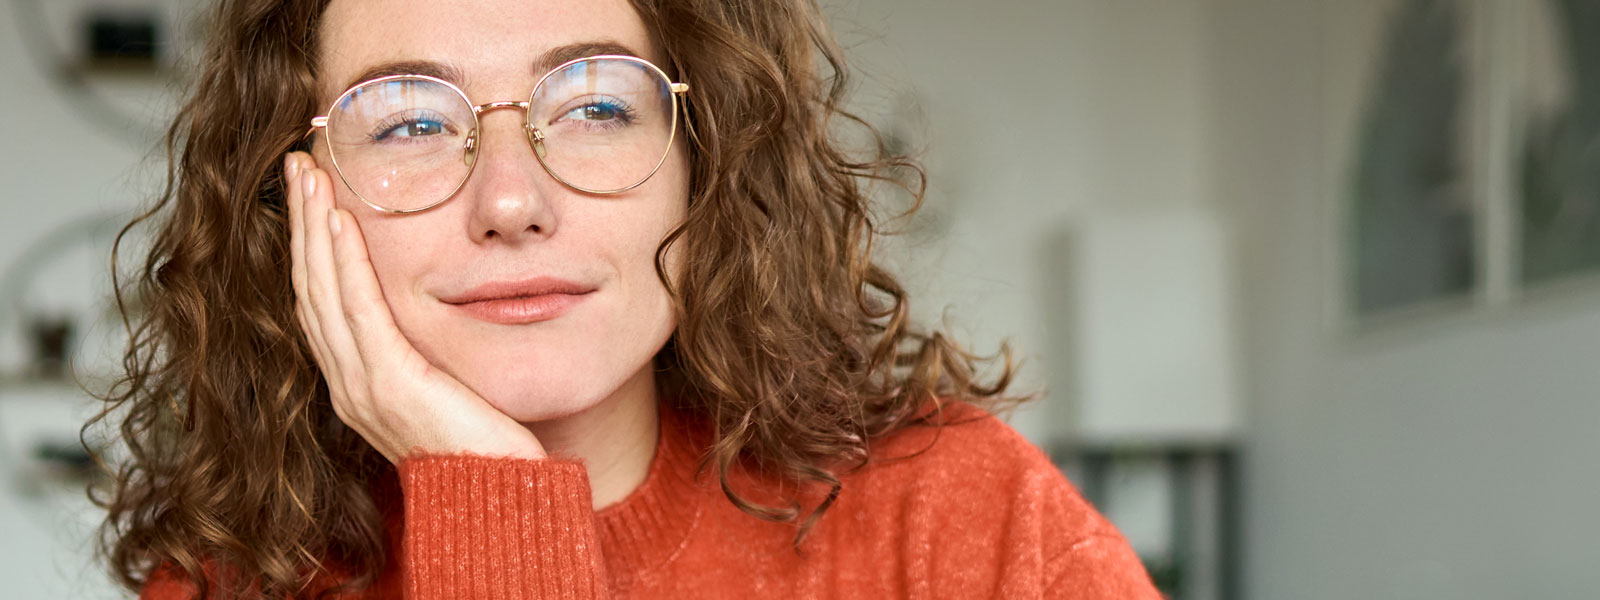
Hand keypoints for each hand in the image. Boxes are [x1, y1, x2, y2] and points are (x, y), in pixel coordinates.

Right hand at [285, 152, 546, 463]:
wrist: (501, 495)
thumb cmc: (486, 447)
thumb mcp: (448, 384)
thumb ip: (428, 350)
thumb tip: (440, 304)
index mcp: (359, 383)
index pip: (322, 300)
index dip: (311, 244)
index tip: (312, 191)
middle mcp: (349, 385)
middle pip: (310, 287)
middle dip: (302, 222)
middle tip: (299, 164)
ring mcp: (363, 387)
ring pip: (324, 291)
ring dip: (315, 228)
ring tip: (311, 175)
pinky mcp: (390, 386)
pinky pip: (360, 313)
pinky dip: (346, 264)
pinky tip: (341, 222)